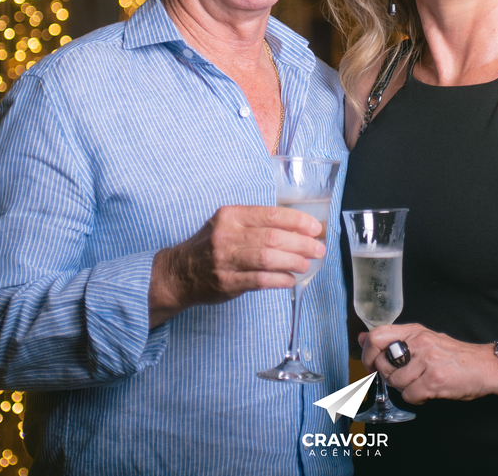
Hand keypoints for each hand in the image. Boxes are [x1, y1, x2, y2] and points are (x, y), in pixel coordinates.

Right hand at [149, 205, 324, 324]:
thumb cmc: (211, 246)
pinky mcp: (226, 282)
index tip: (315, 228)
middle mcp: (227, 235)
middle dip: (301, 243)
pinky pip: (259, 280)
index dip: (297, 221)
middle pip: (273, 237)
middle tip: (318, 249)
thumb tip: (298, 229)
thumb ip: (257, 224)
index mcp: (231, 215)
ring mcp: (225, 259)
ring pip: (268, 258)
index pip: (271, 214)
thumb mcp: (228, 225)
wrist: (180, 272)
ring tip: (306, 264)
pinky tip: (290, 279)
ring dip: (293, 261)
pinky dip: (279, 279)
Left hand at [360, 323, 497, 403]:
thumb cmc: (455, 355)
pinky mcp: (434, 380)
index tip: (372, 363)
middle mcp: (419, 343)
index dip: (368, 353)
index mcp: (414, 331)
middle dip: (387, 376)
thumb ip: (395, 339)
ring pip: (395, 382)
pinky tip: (426, 392)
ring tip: (418, 384)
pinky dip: (416, 398)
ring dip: (404, 388)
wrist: (486, 366)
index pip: (377, 336)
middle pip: (383, 363)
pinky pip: (410, 395)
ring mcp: (427, 361)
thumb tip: (363, 337)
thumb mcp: (425, 339)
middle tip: (400, 378)